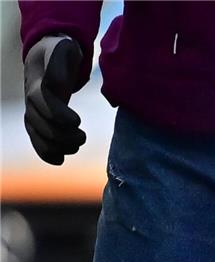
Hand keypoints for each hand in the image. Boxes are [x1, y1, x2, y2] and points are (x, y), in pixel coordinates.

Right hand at [23, 35, 85, 164]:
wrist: (47, 55)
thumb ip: (60, 63)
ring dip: (56, 145)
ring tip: (76, 147)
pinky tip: (59, 160)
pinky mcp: (39, 118)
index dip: (57, 113)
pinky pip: (36, 137)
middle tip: (82, 138)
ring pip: (37, 133)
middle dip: (61, 134)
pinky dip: (45, 152)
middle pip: (39, 122)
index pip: (42, 100)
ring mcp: (33, 109)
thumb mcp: (62, 49)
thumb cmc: (59, 51)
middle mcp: (31, 98)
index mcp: (38, 81)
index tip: (76, 122)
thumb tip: (59, 85)